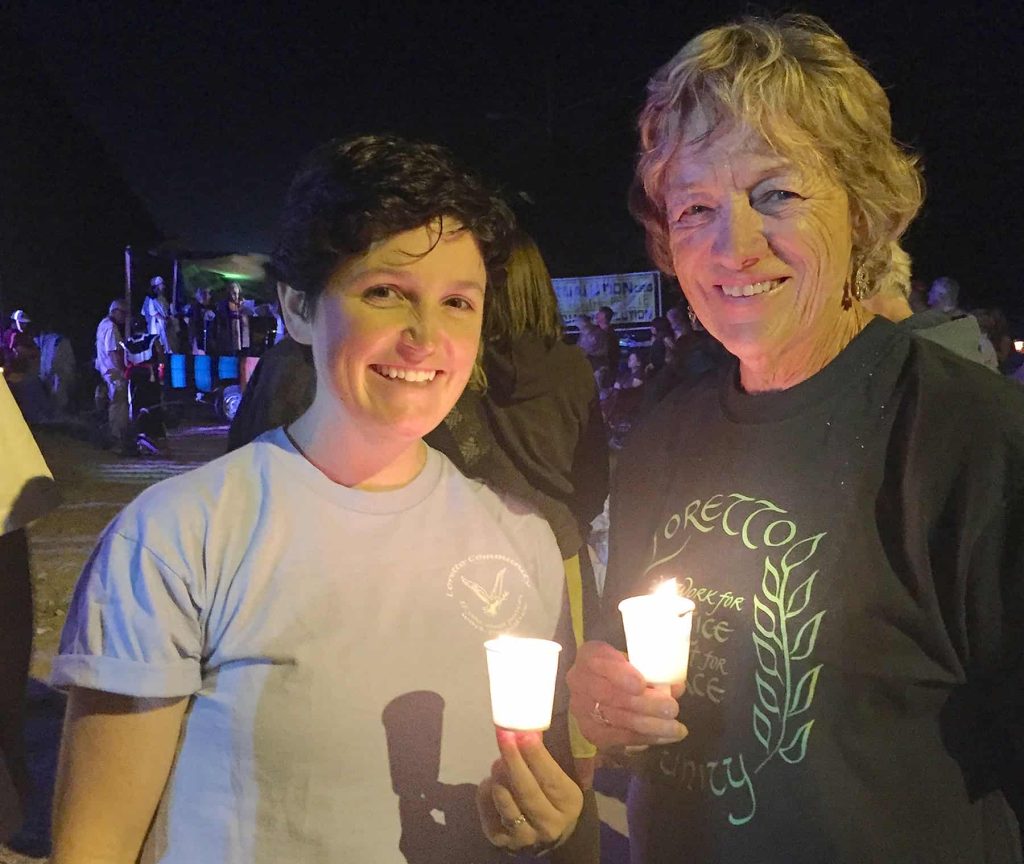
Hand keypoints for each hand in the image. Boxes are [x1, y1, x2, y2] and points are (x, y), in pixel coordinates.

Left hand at [476, 729, 582, 852]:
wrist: (546, 829)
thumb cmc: (553, 791)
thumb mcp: (562, 773)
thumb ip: (549, 753)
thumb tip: (530, 728)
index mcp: (569, 804)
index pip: (550, 779)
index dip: (535, 755)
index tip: (523, 733)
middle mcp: (550, 825)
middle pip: (527, 791)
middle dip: (513, 760)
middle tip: (504, 735)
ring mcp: (524, 836)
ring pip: (505, 800)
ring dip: (498, 774)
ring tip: (499, 761)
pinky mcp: (501, 840)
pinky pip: (487, 809)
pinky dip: (486, 790)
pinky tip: (492, 780)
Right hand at [567, 640, 686, 748]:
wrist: (599, 686)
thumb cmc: (622, 668)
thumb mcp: (634, 660)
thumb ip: (652, 671)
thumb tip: (675, 687)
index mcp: (589, 656)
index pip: (599, 662)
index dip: (620, 675)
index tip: (641, 685)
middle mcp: (579, 682)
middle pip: (609, 695)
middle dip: (644, 704)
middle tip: (672, 708)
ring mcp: (581, 709)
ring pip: (615, 720)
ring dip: (649, 726)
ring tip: (676, 728)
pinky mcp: (590, 731)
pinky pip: (617, 738)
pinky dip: (644, 738)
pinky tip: (664, 737)